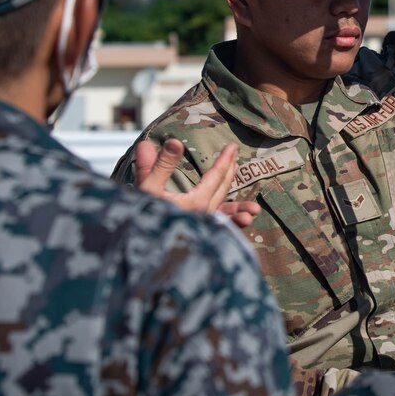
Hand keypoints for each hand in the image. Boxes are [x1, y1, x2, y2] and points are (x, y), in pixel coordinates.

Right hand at [132, 138, 257, 228]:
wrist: (141, 254)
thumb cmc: (142, 219)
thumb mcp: (148, 188)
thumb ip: (160, 165)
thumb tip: (174, 141)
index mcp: (197, 202)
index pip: (216, 176)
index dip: (225, 160)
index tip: (233, 146)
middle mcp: (204, 215)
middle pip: (222, 190)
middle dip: (230, 172)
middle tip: (236, 157)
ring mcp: (203, 228)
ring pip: (225, 213)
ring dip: (239, 207)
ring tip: (254, 209)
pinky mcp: (198, 238)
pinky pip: (218, 227)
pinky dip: (228, 222)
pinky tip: (235, 223)